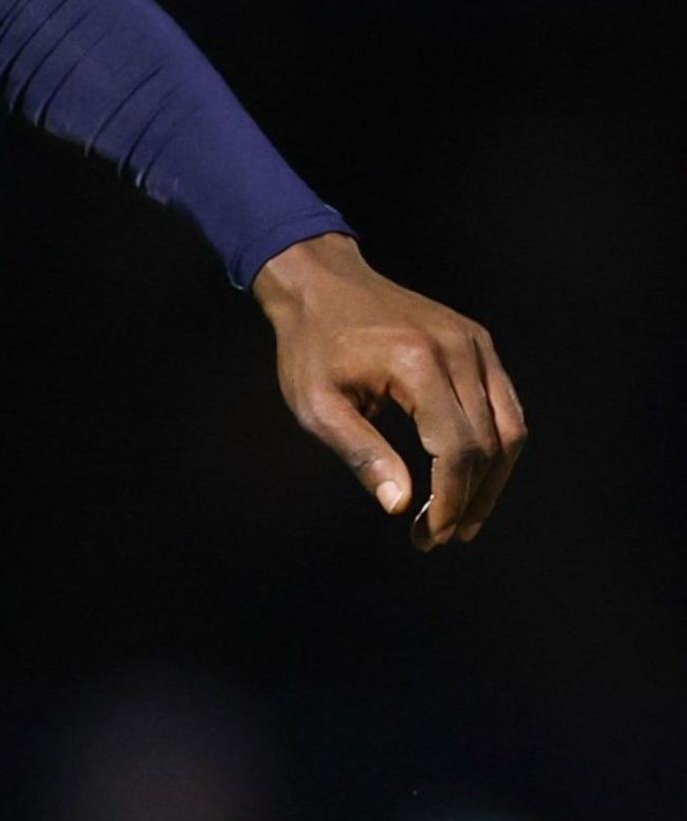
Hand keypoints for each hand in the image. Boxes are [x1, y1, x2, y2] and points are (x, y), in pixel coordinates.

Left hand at [253, 233, 526, 548]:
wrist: (321, 284)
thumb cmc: (310, 347)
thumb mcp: (316, 406)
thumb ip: (361, 454)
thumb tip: (400, 506)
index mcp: (418, 363)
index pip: (457, 447)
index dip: (450, 499)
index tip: (430, 535)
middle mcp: (460, 350)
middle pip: (490, 443)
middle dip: (469, 498)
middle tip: (441, 536)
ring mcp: (476, 343)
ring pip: (509, 428)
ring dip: (491, 480)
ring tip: (461, 519)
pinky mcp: (479, 343)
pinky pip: (505, 405)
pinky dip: (495, 447)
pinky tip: (470, 478)